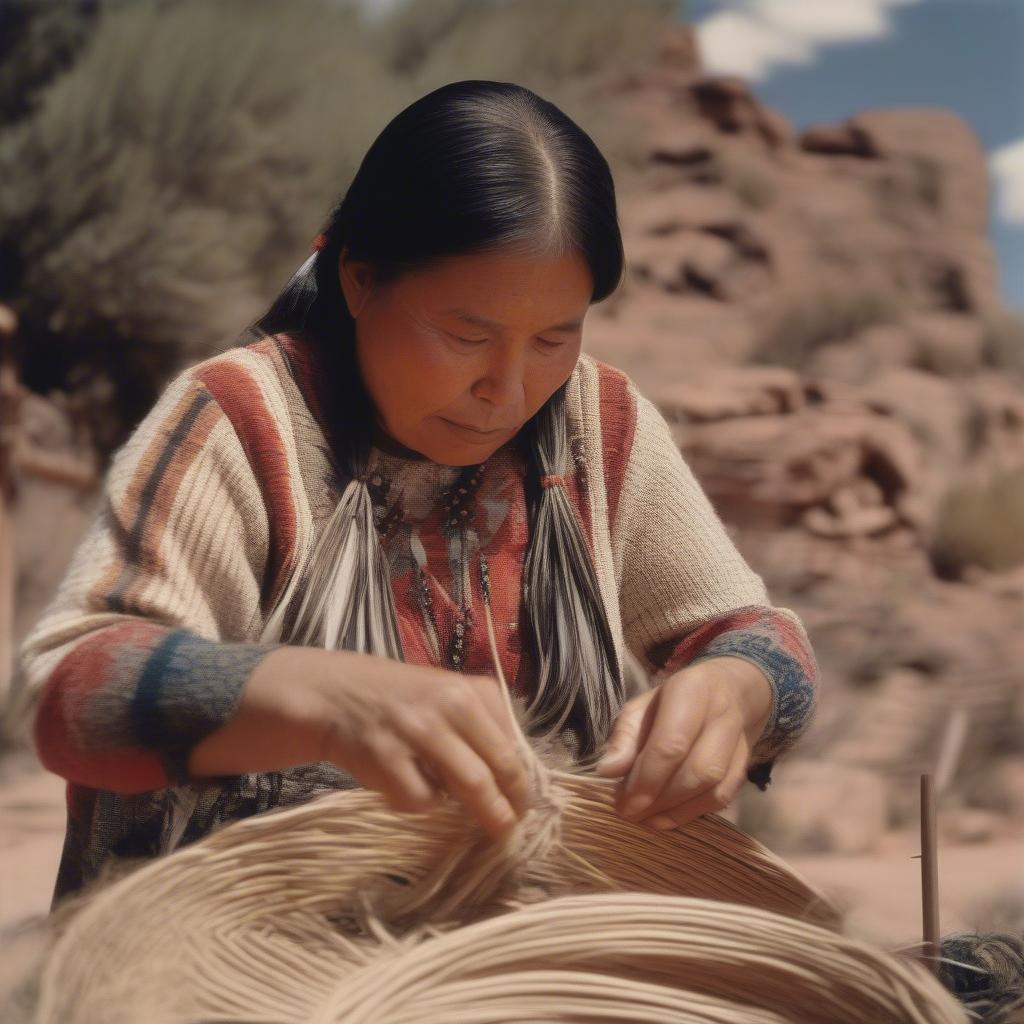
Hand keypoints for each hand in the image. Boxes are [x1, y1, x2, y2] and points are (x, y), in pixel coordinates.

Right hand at [188, 646, 530, 840]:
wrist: (336, 694)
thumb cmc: (403, 701)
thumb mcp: (448, 694)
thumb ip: (483, 724)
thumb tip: (521, 775)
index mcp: (471, 690)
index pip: (514, 742)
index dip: (526, 777)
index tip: (528, 798)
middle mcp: (450, 705)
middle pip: (500, 766)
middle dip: (514, 803)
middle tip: (516, 824)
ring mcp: (418, 732)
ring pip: (472, 787)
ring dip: (487, 814)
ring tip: (493, 827)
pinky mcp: (388, 760)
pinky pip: (424, 800)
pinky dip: (425, 804)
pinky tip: (413, 790)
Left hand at [594, 656, 772, 829]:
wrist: (729, 691)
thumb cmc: (674, 699)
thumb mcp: (642, 705)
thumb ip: (625, 736)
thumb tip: (607, 771)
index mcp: (691, 692)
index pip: (672, 744)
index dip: (646, 780)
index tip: (621, 803)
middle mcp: (722, 717)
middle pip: (697, 770)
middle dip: (659, 799)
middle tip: (628, 813)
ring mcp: (740, 743)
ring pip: (714, 788)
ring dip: (675, 811)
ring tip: (643, 819)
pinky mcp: (745, 766)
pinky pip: (723, 798)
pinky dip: (692, 813)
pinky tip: (665, 819)